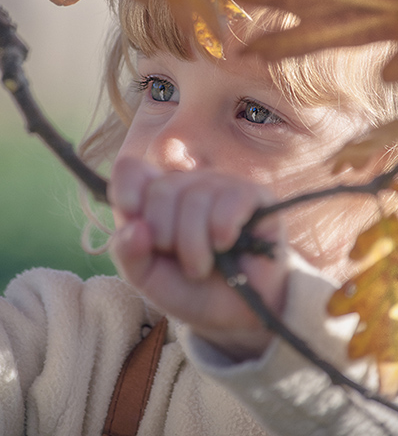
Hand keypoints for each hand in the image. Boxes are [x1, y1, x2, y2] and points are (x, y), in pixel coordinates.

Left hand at [109, 157, 287, 360]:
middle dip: (165, 235)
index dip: (127, 188)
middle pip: (162, 188)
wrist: (237, 315)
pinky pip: (230, 199)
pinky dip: (222, 229)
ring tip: (203, 266)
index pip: (131, 169)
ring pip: (195, 197)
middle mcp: (188, 184)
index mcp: (156, 198)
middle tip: (180, 261)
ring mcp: (221, 185)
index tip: (131, 212)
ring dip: (194, 245)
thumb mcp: (148, 277)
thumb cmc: (192, 290)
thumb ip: (128, 252)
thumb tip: (136, 227)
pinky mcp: (253, 194)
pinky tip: (225, 245)